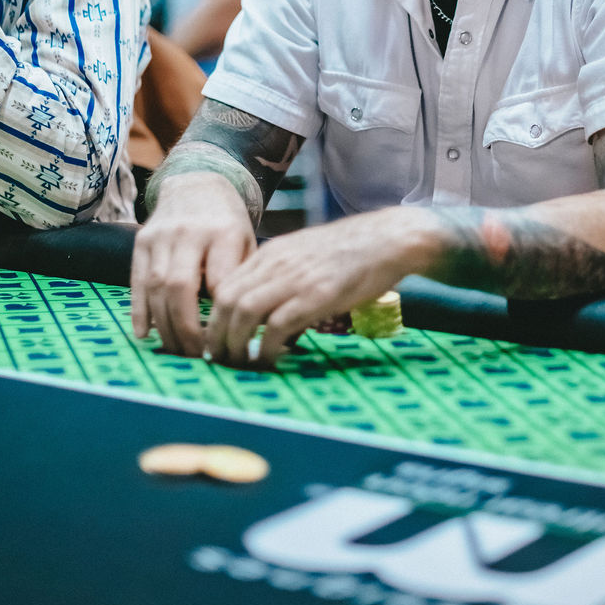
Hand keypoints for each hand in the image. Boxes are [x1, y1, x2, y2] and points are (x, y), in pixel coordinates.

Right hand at [130, 172, 255, 355]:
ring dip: (164, 325)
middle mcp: (189, 233)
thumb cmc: (227, 223)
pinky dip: (140, 311)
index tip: (224, 341)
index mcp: (223, 233)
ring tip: (176, 351)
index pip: (218, 281)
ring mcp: (161, 236)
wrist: (196, 184)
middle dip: (185, 328)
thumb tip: (245, 326)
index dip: (218, 315)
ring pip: (156, 288)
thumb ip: (242, 277)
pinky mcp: (141, 241)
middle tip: (195, 356)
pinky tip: (145, 334)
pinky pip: (138, 282)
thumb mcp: (246, 242)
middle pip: (180, 287)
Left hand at [204, 206, 433, 367]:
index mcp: (272, 253)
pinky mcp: (317, 295)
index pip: (224, 286)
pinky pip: (277, 326)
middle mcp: (277, 262)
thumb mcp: (307, 257)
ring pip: (244, 313)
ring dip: (235, 345)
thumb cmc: (354, 252)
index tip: (216, 342)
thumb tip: (272, 324)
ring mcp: (296, 278)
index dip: (214, 319)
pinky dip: (267, 348)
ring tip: (240, 365)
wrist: (390, 239)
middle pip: (226, 301)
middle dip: (216, 337)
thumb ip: (284, 281)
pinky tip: (271, 360)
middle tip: (220, 361)